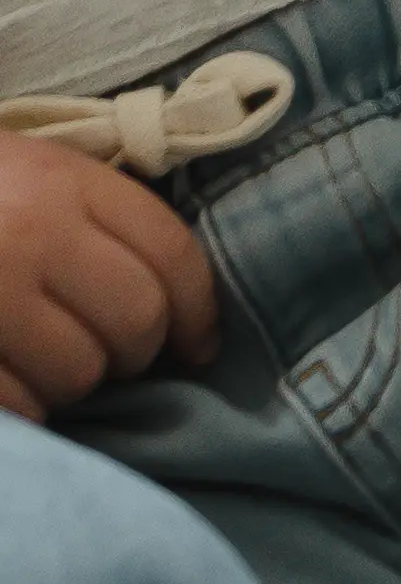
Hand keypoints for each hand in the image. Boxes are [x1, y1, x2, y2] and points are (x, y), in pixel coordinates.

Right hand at [0, 131, 219, 421]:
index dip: (199, 312)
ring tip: (44, 362)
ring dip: (73, 383)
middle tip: (114, 357)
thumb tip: (176, 312)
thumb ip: (99, 221)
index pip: (170, 253)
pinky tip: (11, 385)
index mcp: (61, 181)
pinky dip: (26, 409)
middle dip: (137, 353)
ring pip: (79, 374)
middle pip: (135, 321)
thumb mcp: (32, 174)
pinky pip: (22, 406)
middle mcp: (29, 233)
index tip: (198, 345)